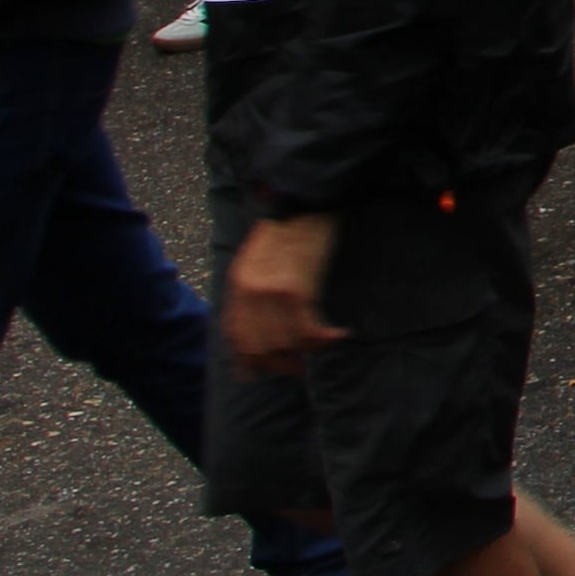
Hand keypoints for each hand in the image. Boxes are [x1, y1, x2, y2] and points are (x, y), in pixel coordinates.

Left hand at [219, 214, 348, 374]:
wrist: (304, 201)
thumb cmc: (287, 230)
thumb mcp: (258, 260)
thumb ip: (254, 290)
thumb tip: (261, 323)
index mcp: (238, 284)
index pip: (236, 334)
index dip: (246, 359)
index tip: (256, 373)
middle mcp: (249, 292)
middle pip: (258, 345)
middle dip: (278, 363)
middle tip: (297, 367)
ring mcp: (271, 292)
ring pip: (283, 341)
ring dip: (305, 352)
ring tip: (321, 348)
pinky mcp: (297, 288)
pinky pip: (307, 328)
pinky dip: (323, 339)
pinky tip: (338, 336)